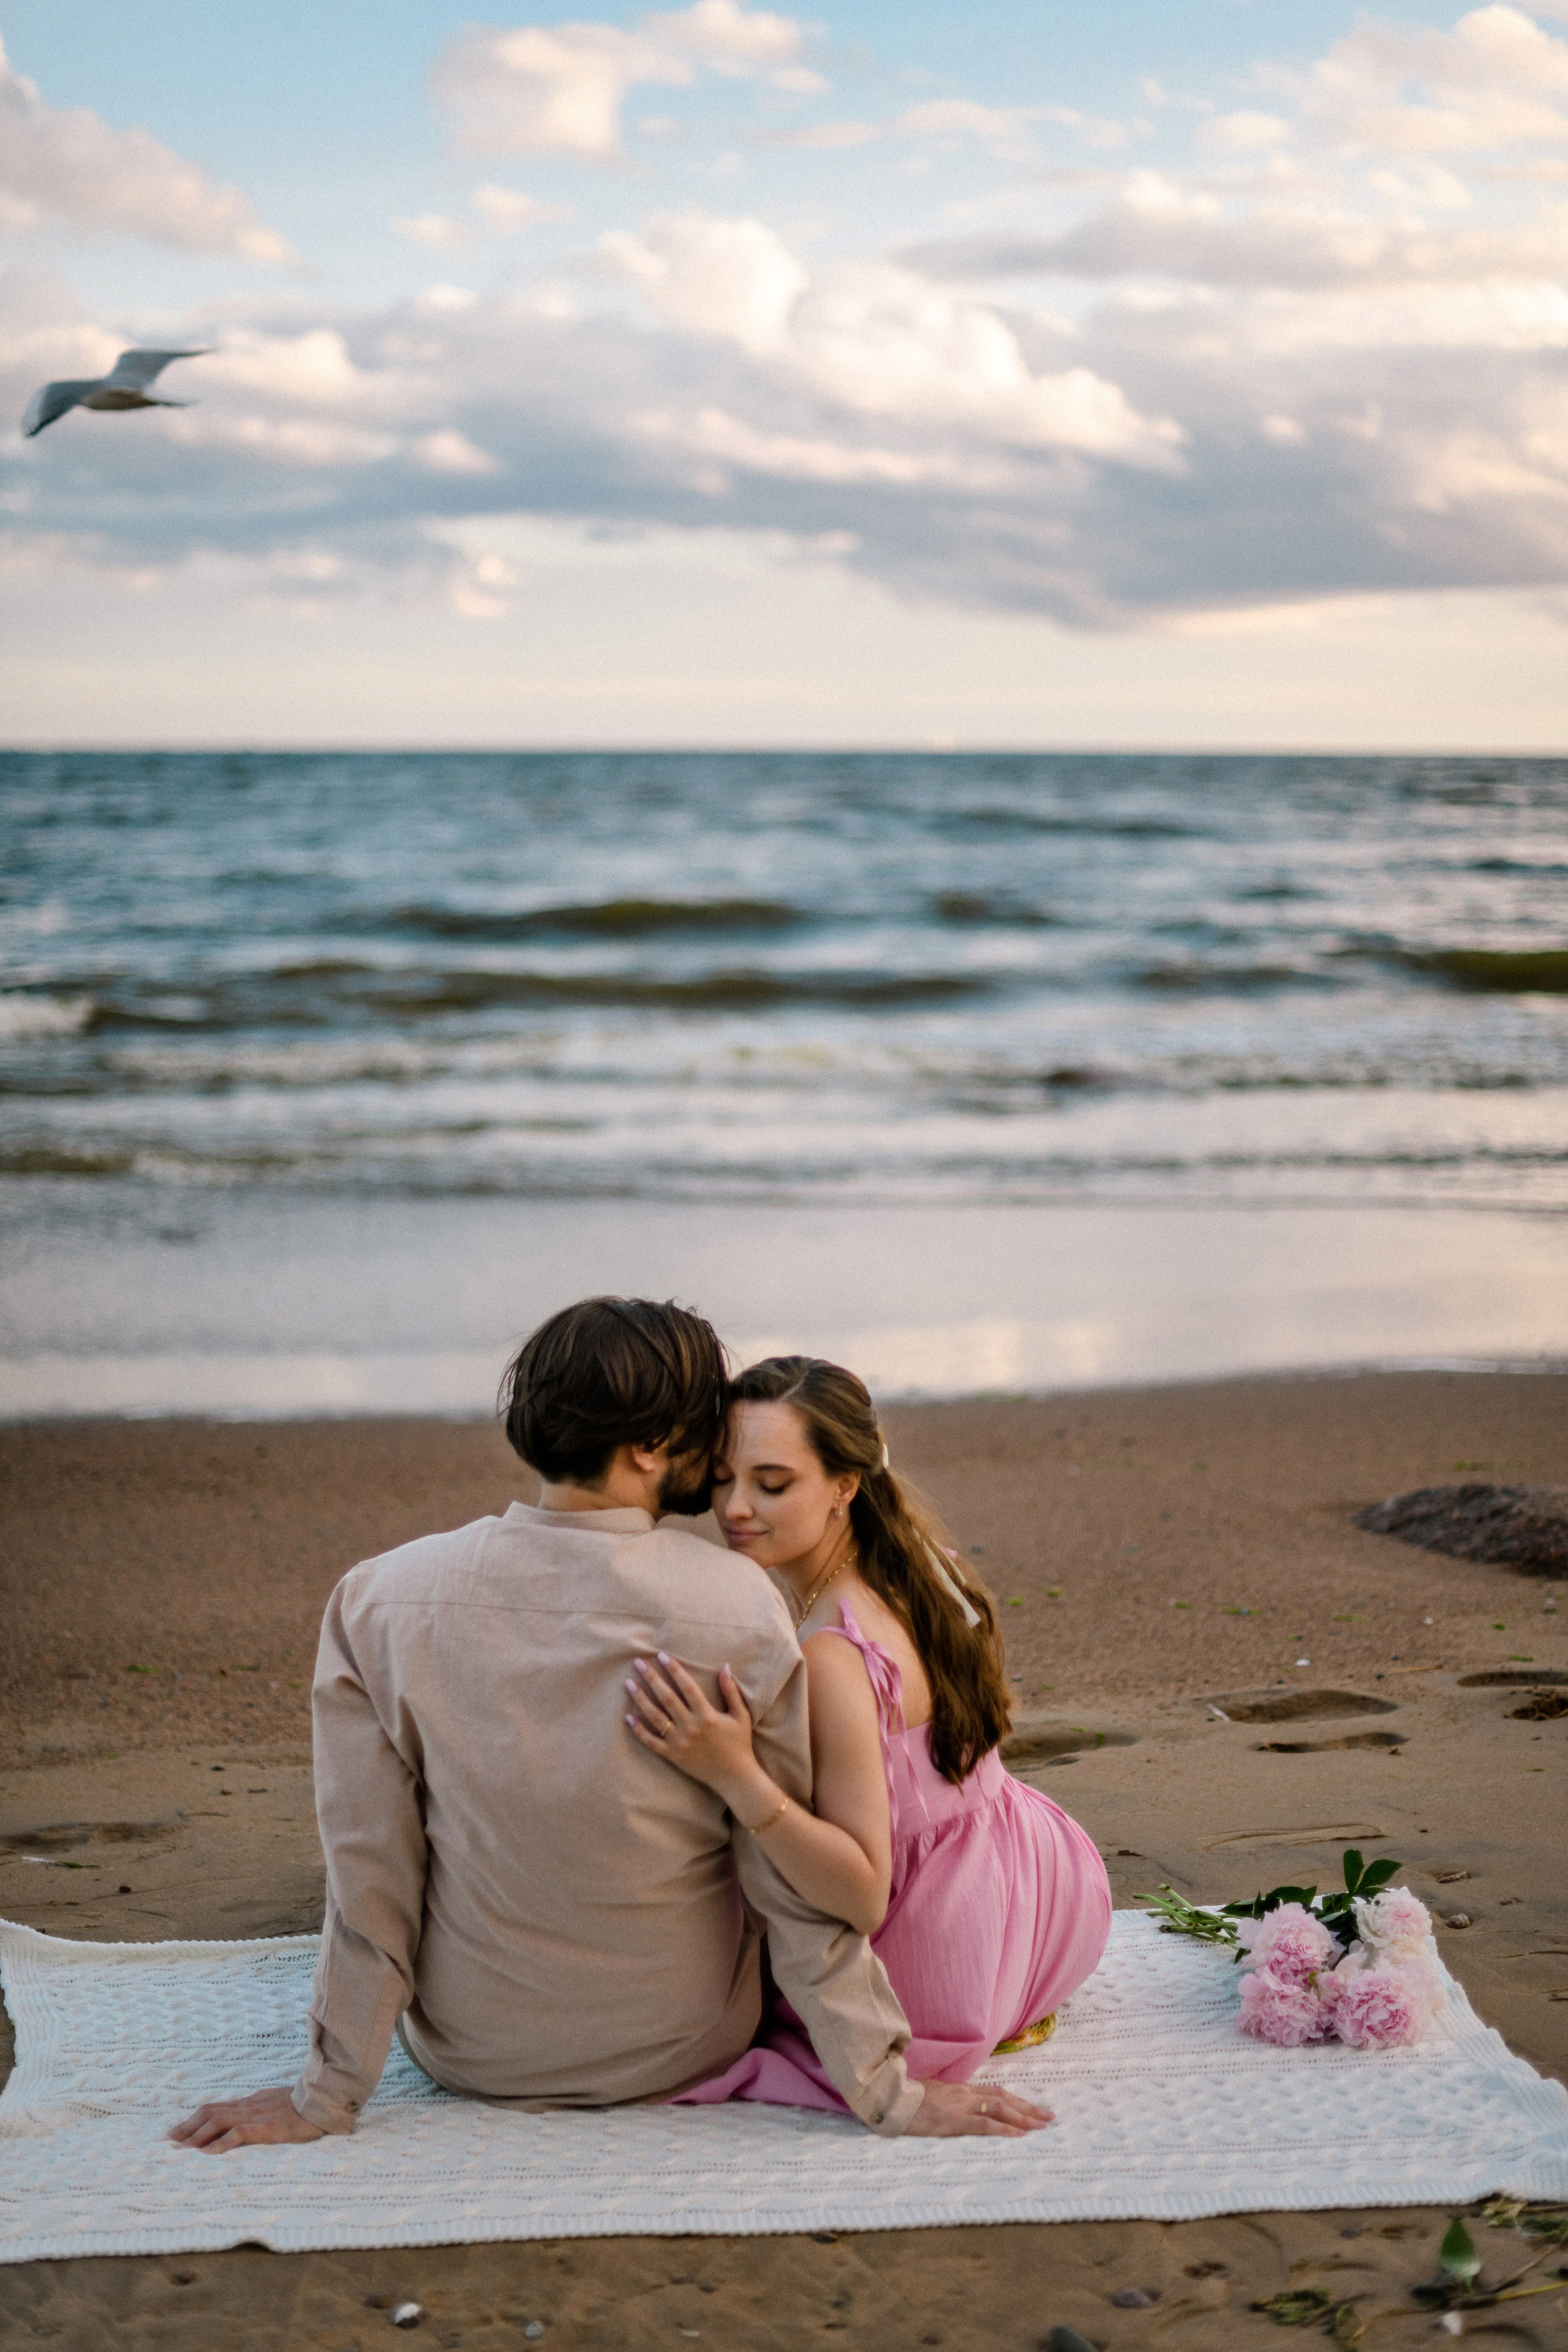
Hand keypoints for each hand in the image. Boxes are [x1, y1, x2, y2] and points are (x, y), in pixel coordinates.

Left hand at [169, 2085, 328, 2153]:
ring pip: (216, 2122)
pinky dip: (219, 2144)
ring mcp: (254, 2115)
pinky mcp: (264, 2127)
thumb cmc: (304, 2104)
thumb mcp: (276, 2104)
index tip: (176, 2131)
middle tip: (166, 2140)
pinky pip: (236, 2135)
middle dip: (185, 2127)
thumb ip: (260, 2110)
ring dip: (194, 2136)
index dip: (193, 2119)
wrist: (323, 2100)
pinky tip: (206, 2154)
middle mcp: (247, 2106)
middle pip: (208, 2112)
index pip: (215, 2108)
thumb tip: (246, 2121)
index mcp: (250, 2102)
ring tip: (178, 2149)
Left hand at [625, 1653, 758, 1801]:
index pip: (687, 1687)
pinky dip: (639, 1731)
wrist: (734, 1777)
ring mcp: (680, 1743)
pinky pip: (652, 1743)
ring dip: (641, 1700)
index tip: (662, 1655)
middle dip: (652, 1679)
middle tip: (639, 1663)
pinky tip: (628, 1718)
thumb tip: (724, 1666)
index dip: (674, 1670)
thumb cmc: (739, 1743)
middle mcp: (691, 1727)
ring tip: (629, 1684)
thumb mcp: (741, 1715)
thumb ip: (731, 1691)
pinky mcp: (673, 1756)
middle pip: (667, 1698)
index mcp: (707, 1715)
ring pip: (656, 1717)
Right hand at [904, 2079, 1054, 2137]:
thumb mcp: (932, 2096)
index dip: (1017, 2100)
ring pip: (999, 2109)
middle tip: (1049, 2117)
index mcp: (960, 2089)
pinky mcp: (952, 2121)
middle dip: (1028, 2108)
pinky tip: (1018, 2134)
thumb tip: (959, 2108)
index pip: (995, 2092)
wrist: (888, 2098)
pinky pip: (983, 2124)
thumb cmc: (906, 2100)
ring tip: (1041, 2126)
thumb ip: (948, 2101)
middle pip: (1004, 2098)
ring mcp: (960, 2106)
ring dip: (1023, 2118)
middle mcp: (964, 2094)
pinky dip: (1004, 2129)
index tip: (1034, 2108)